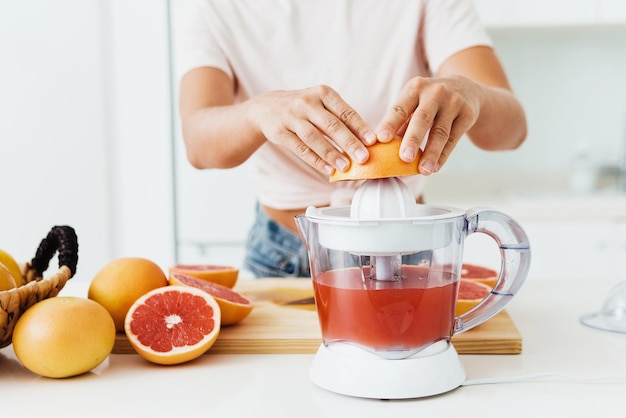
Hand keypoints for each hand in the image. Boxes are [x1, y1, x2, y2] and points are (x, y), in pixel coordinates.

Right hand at [249, 85, 375, 173]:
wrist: (267, 107)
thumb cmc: (304, 108)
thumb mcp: (321, 104)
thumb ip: (340, 119)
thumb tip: (365, 142)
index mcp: (323, 93)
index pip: (345, 112)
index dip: (360, 127)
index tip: (372, 141)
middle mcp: (307, 103)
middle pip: (331, 125)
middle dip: (349, 143)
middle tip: (363, 158)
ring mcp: (291, 117)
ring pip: (314, 138)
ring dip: (331, 153)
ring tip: (345, 167)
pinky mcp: (280, 132)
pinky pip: (300, 149)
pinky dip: (315, 160)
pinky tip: (328, 170)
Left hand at [375, 75, 481, 174]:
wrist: (465, 89)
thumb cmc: (429, 101)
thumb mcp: (414, 103)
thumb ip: (400, 124)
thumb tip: (383, 149)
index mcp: (415, 88)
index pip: (400, 108)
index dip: (390, 124)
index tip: (381, 139)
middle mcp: (435, 92)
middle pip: (422, 119)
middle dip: (412, 140)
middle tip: (405, 158)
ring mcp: (453, 102)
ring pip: (440, 132)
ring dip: (431, 153)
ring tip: (423, 170)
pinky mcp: (468, 114)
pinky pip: (453, 139)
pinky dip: (443, 155)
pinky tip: (435, 167)